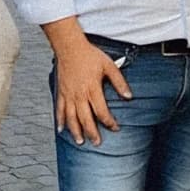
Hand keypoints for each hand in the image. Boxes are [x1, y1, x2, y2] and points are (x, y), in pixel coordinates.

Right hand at [43, 20, 132, 145]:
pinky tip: (61, 130)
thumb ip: (119, 82)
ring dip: (76, 131)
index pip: (101, 111)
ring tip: (80, 141)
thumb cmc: (90, 55)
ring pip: (71, 118)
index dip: (109, 122)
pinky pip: (59, 110)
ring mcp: (68, 95)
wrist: (70, 47)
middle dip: (92, 132)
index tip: (115, 128)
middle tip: (97, 143)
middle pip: (85, 119)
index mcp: (92, 89)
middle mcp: (79, 95)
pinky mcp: (61, 92)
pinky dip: (60, 121)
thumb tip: (129, 96)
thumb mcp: (109, 66)